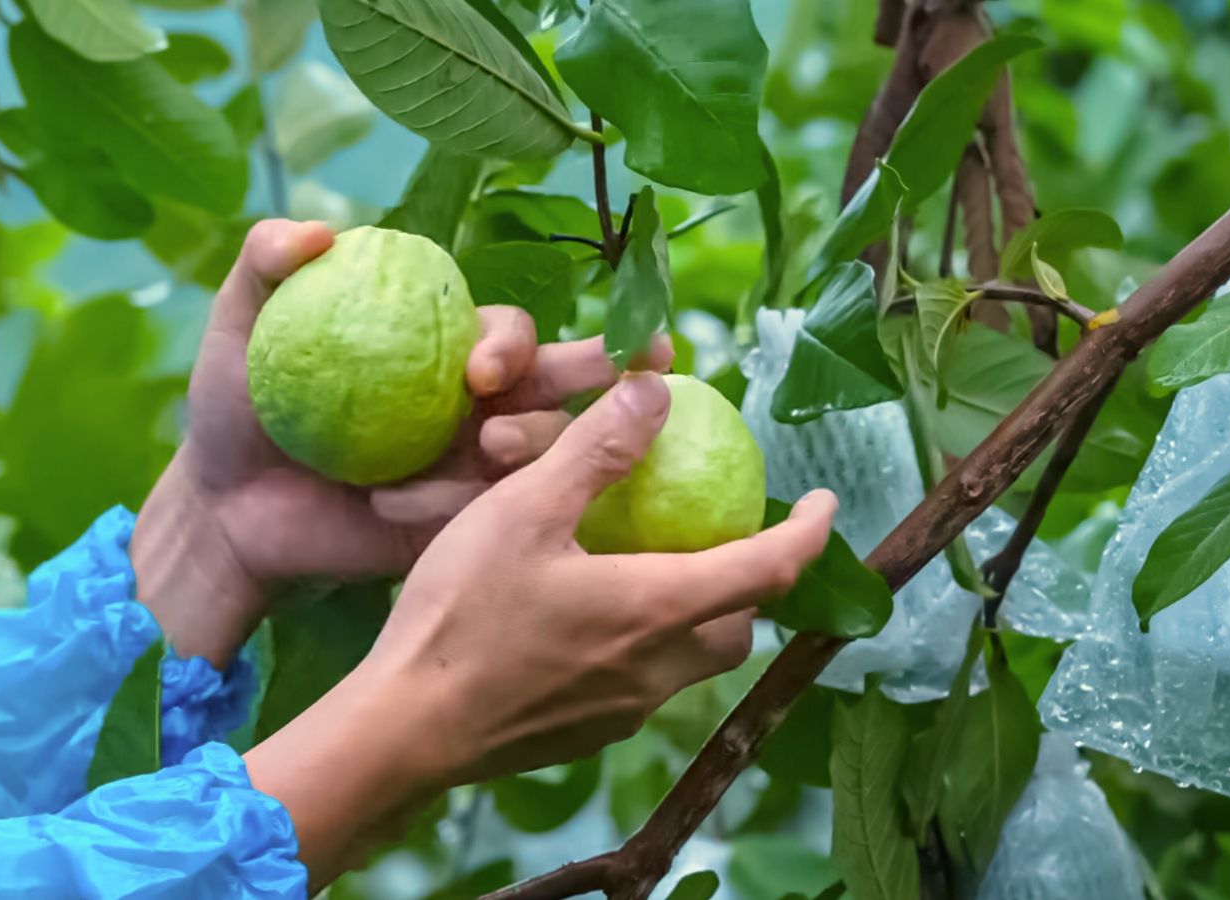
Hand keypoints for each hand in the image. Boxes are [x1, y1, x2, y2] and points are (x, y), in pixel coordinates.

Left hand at [132, 220, 670, 665]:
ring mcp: (469, 469)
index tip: (482, 368)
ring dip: (534, 444)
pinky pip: (488, 513)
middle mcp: (470, 405)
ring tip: (486, 447)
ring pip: (544, 450)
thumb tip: (322, 231)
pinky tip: (390, 505)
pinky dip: (451, 505)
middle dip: (599, 375)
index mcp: (437, 350)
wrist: (220, 509)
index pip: (507, 332)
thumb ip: (265, 264)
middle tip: (622, 380)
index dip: (514, 343)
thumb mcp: (239, 327)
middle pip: (556, 383)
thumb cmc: (236, 410)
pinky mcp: (457, 526)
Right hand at [244, 373, 836, 881]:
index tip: (825, 502)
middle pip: (738, 625)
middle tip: (726, 536)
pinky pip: (645, 687)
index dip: (808, 533)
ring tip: (661, 574)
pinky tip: (594, 625)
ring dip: (699, 617)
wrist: (404, 731)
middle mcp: (659, 668)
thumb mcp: (522, 511)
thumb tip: (656, 391)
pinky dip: (649, 648)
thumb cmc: (462, 615)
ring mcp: (625, 712)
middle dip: (751, 581)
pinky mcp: (589, 736)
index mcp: (659, 607)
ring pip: (693, 661)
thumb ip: (595, 451)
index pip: (769, 569)